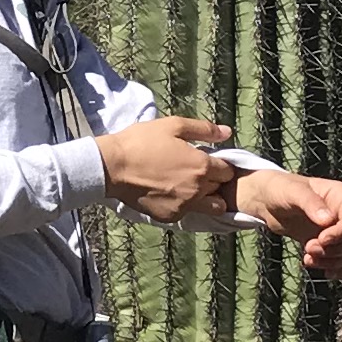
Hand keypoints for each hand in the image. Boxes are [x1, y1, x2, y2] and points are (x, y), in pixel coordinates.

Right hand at [98, 113, 237, 223]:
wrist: (112, 167)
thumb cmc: (142, 142)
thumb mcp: (173, 126)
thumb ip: (204, 129)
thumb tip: (227, 132)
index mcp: (202, 166)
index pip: (228, 170)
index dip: (220, 164)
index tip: (207, 160)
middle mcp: (198, 189)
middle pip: (220, 188)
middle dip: (213, 180)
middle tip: (195, 171)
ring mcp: (184, 205)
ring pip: (210, 206)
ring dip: (206, 197)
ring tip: (189, 186)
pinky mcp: (170, 216)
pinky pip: (187, 212)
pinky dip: (184, 204)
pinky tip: (170, 193)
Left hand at [234, 169, 341, 277]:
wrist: (269, 202)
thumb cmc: (281, 190)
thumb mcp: (293, 192)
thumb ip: (310, 203)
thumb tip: (328, 221)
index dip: (340, 234)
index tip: (320, 240)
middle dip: (334, 251)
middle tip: (308, 248)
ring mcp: (340, 230)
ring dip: (333, 262)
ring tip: (309, 258)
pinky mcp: (332, 244)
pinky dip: (338, 270)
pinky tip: (323, 271)